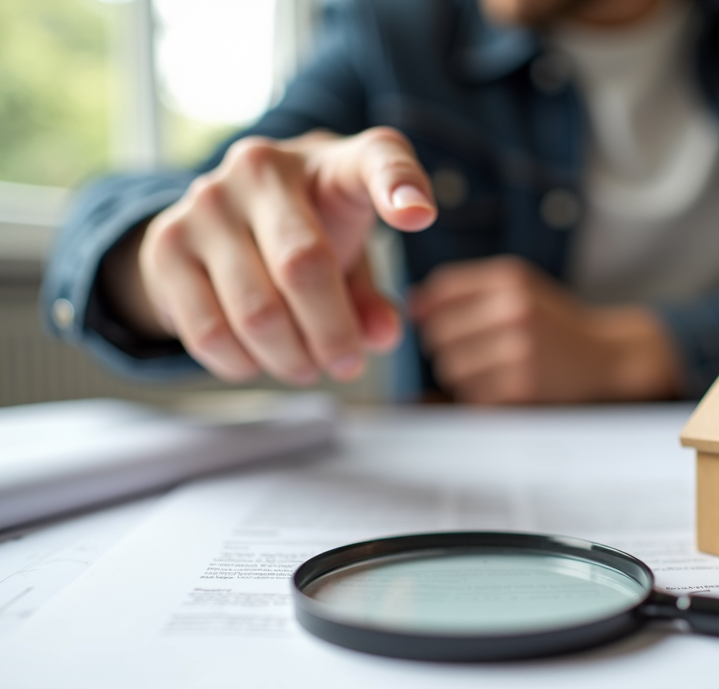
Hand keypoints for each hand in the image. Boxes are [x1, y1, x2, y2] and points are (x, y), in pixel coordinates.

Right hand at [102, 128, 435, 384]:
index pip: (377, 159)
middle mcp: (262, 166)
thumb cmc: (310, 229)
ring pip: (255, 311)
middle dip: (332, 334)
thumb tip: (380, 337)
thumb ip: (373, 296)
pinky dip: (242, 364)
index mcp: (330, 162)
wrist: (222, 216)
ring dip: (289, 359)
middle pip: (304, 266)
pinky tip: (258, 361)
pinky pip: (208, 330)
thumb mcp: (353, 251)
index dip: (399, 185)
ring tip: (306, 367)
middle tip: (346, 365)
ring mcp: (206, 201)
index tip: (419, 216)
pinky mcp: (166, 244)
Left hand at [409, 257, 680, 403]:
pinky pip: (473, 396)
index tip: (437, 323)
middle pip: (440, 334)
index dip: (430, 311)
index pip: (442, 291)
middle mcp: (514, 310)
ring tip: (493, 370)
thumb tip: (413, 305)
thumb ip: (468, 290)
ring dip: (464, 375)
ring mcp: (519, 350)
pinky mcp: (522, 387)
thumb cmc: (555, 324)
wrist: (606, 357)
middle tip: (473, 352)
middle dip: (447, 347)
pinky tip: (505, 388)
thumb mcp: (520, 288)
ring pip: (452, 368)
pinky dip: (482, 397)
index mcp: (510, 280)